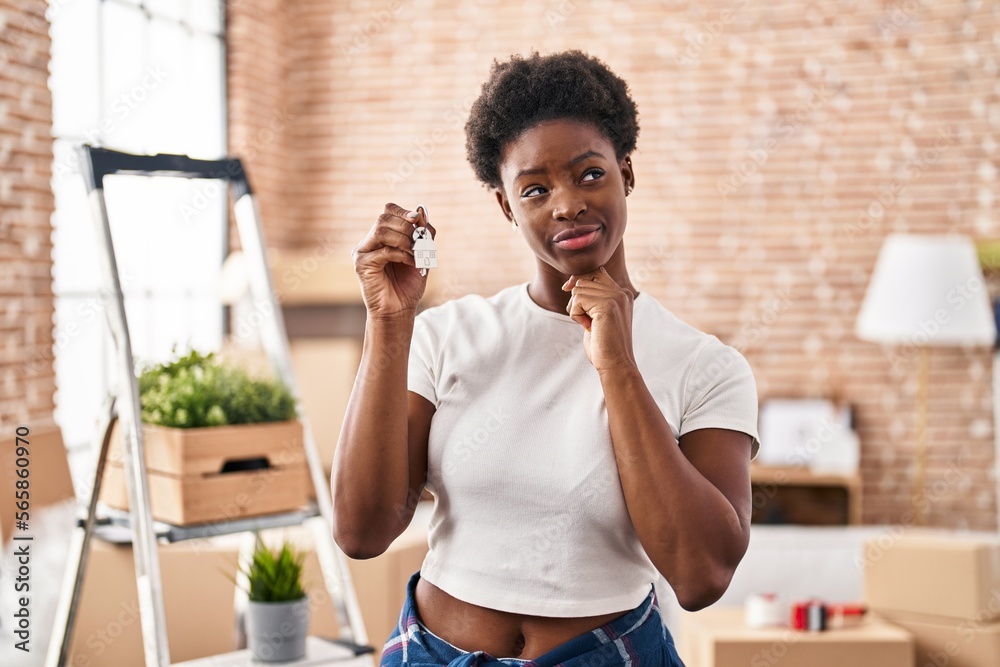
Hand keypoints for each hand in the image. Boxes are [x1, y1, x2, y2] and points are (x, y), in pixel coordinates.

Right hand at [353, 203, 434, 319]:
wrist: (399, 309)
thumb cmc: (409, 284)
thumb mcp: (422, 255)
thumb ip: (423, 234)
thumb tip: (421, 212)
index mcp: (382, 236)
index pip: (388, 211)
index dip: (403, 212)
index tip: (417, 219)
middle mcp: (370, 241)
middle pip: (384, 218)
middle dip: (406, 227)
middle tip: (419, 242)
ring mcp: (363, 252)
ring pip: (380, 230)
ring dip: (403, 239)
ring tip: (415, 253)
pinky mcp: (361, 264)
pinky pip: (383, 251)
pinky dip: (401, 254)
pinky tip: (411, 263)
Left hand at [562, 267, 636, 371]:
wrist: (616, 365)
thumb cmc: (604, 346)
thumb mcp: (597, 317)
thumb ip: (591, 300)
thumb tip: (571, 283)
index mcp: (623, 294)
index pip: (596, 272)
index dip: (579, 280)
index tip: (566, 290)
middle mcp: (622, 292)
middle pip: (584, 280)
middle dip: (576, 300)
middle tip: (585, 320)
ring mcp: (616, 297)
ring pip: (579, 289)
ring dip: (576, 309)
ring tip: (588, 325)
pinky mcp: (607, 305)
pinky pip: (577, 300)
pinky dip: (576, 315)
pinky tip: (588, 327)